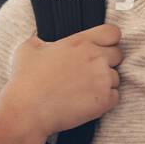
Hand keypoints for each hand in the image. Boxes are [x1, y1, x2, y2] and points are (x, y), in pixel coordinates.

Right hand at [4, 23, 123, 138]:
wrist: (27, 110)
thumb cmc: (25, 80)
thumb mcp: (28, 48)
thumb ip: (42, 39)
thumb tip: (43, 39)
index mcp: (80, 42)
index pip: (113, 33)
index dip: (108, 40)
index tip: (100, 48)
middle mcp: (96, 58)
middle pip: (118, 55)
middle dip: (107, 62)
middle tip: (89, 72)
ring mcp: (102, 79)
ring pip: (115, 78)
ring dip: (104, 83)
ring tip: (82, 90)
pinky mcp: (104, 100)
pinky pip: (115, 97)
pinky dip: (104, 100)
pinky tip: (86, 102)